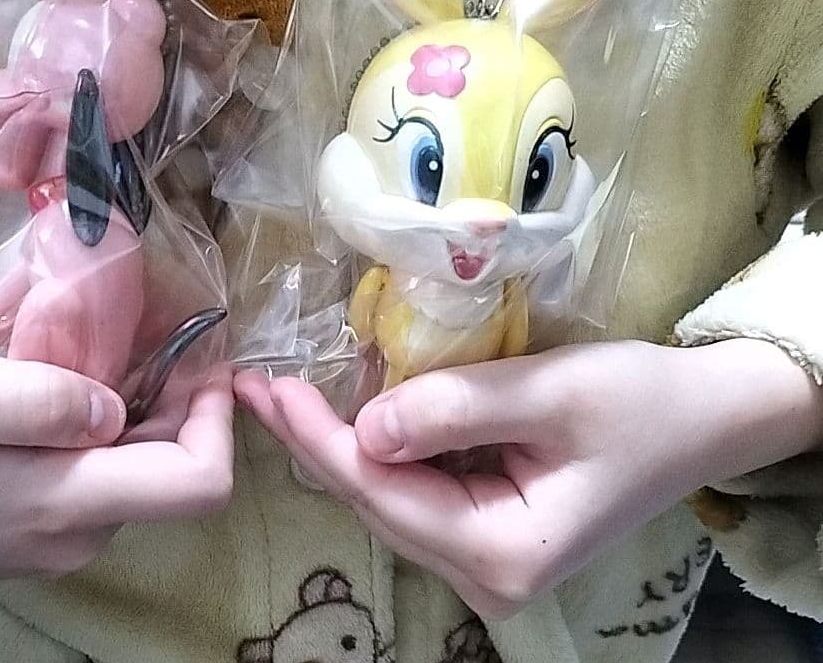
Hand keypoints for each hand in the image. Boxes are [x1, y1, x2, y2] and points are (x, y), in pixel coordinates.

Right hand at [0, 353, 232, 594]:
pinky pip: (94, 477)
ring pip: (134, 470)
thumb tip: (116, 406)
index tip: (201, 355)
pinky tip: (61, 381)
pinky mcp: (28, 530)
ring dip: (140, 407)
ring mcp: (50, 539)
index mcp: (59, 504)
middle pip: (172, 470)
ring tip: (102, 341)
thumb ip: (27, 400)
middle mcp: (71, 534)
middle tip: (148, 324)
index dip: (219, 419)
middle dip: (180, 398)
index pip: (197, 485)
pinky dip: (102, 427)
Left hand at [236, 339, 821, 618]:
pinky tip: (348, 414)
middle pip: (378, 504)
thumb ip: (452, 408)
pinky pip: (418, 491)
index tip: (267, 389)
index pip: (383, 493)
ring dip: (342, 446)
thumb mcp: (549, 392)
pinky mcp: (490, 531)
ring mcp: (488, 559)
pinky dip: (382, 450)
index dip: (318, 439)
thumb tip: (365, 425)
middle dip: (316, 443)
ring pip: (391, 499)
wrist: (704, 417)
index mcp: (502, 554)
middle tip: (259, 389)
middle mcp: (487, 574)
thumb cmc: (638, 402)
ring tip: (288, 397)